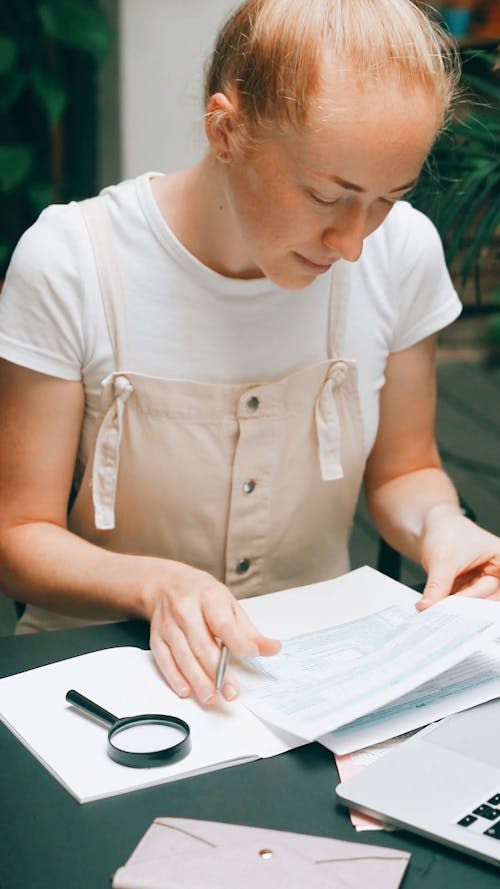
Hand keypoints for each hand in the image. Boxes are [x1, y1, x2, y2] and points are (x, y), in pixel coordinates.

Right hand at [146, 559, 279, 704]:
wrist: (167, 584)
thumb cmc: (202, 594)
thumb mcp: (229, 603)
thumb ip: (248, 630)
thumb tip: (271, 648)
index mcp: (208, 597)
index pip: (223, 624)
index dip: (238, 642)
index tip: (251, 655)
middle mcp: (186, 610)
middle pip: (202, 645)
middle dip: (217, 672)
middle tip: (231, 692)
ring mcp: (169, 625)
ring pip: (183, 657)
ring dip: (198, 681)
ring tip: (211, 698)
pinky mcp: (157, 637)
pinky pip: (164, 661)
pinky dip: (175, 678)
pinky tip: (186, 691)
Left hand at [417, 506, 499, 610]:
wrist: (433, 527)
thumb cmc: (446, 532)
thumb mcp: (442, 559)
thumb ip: (437, 586)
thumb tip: (428, 607)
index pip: (494, 586)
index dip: (477, 596)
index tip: (460, 608)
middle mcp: (497, 572)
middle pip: (486, 598)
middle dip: (465, 606)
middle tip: (444, 614)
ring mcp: (484, 582)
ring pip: (474, 604)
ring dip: (457, 609)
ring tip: (438, 613)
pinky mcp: (470, 589)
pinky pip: (464, 603)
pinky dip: (451, 607)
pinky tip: (438, 610)